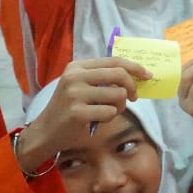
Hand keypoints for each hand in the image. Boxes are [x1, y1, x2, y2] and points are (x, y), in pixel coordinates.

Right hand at [14, 58, 149, 172]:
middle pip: (119, 74)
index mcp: (77, 67)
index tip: (148, 75)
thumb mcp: (81, 86)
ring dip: (119, 106)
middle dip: (132, 87)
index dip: (135, 67)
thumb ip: (103, 78)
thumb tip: (136, 76)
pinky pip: (110, 112)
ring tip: (107, 111)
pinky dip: (109, 118)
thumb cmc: (69, 109)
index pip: (114, 61)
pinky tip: (97, 120)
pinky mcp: (77, 112)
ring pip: (118, 94)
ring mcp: (75, 94)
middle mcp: (75, 77)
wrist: (45, 132)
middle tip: (133, 98)